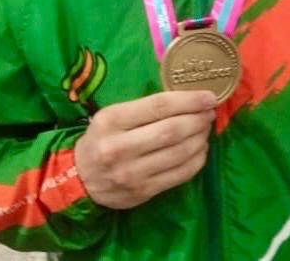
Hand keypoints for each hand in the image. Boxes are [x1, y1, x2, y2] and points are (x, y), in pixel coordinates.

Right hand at [74, 91, 216, 209]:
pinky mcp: (143, 192)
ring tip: (205, 128)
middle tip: (209, 112)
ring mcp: (132, 173)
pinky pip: (180, 175)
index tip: (209, 96)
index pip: (158, 106)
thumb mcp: (112, 115)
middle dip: (198, 119)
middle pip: (172, 131)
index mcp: (112, 120)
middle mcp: (120, 147)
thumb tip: (187, 98)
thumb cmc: (102, 138)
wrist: (80, 178)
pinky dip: (197, 160)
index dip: (188, 100)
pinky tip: (200, 149)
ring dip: (200, 139)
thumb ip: (144, 107)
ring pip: (179, 153)